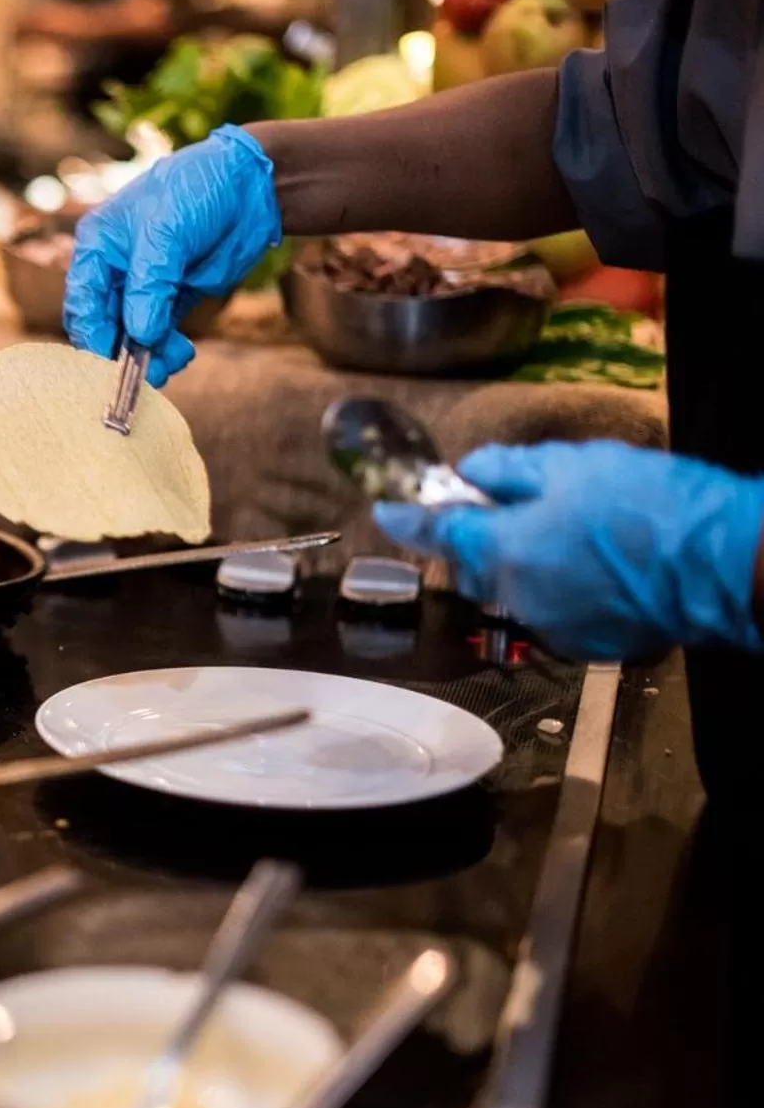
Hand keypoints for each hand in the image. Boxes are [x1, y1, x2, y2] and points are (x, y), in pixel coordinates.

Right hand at [64, 125, 280, 384]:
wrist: (250, 185)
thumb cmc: (196, 191)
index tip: (110, 362)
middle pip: (103, 327)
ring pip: (132, 338)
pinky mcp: (173, 301)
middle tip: (139, 376)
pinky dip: (167, 352)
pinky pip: (160, 337)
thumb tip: (141, 335)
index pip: (82, 303)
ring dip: (146, 358)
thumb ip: (150, 286)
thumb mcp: (166, 233)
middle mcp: (114, 272)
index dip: (92, 335)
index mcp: (97, 249)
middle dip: (119, 353)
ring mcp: (144, 289)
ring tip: (169, 364)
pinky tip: (181, 354)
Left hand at [374, 442, 763, 659]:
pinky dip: (557, 588)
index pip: (436, 534)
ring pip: (513, 590)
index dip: (406, 519)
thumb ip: (510, 472)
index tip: (384, 510)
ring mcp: (552, 625)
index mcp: (505, 550)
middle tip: (489, 511)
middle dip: (471, 541)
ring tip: (556, 533)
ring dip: (519, 564)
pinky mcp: (589, 642)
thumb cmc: (650, 505)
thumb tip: (471, 473)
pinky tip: (589, 566)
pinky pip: (553, 610)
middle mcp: (518, 596)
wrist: (723, 564)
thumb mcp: (573, 465)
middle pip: (472, 567)